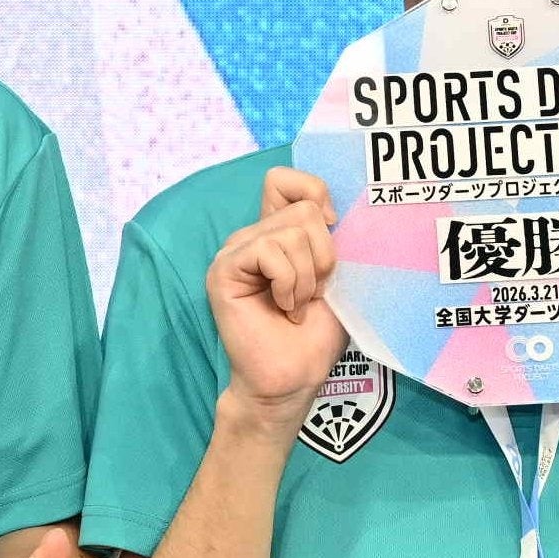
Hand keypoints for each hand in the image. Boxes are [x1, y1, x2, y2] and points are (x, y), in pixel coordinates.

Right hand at [205, 166, 345, 425]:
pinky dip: (289, 283)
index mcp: (276, 232)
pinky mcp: (224, 270)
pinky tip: (283, 308)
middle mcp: (253, 236)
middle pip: (303, 208)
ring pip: (292, 231)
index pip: (286, 179)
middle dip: (323, 255)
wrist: (293, 378)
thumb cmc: (314, 335)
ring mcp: (235, 251)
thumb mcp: (335, 275)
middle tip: (311, 293)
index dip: (315, 195)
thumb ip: (329, 235)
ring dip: (307, 277)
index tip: (329, 236)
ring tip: (296, 305)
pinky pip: (270, 251)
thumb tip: (333, 208)